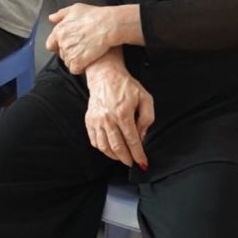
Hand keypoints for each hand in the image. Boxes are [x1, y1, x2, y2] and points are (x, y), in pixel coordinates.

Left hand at [45, 3, 117, 74]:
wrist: (108, 25)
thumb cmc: (94, 16)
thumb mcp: (76, 9)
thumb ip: (61, 14)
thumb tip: (52, 18)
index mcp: (59, 31)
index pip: (50, 45)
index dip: (58, 46)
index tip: (66, 45)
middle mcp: (62, 42)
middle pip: (61, 54)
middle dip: (69, 52)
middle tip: (80, 47)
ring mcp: (69, 53)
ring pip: (68, 62)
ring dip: (75, 60)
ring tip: (86, 53)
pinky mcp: (77, 62)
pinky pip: (74, 69)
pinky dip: (81, 67)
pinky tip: (88, 61)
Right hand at [84, 52, 153, 168]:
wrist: (105, 75)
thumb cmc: (126, 86)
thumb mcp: (145, 98)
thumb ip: (147, 118)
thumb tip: (142, 136)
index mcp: (123, 113)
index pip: (132, 141)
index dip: (138, 155)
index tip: (143, 163)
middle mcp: (108, 119)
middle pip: (117, 147)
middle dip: (126, 159)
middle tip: (132, 162)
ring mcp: (97, 120)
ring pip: (104, 147)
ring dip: (114, 156)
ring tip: (122, 157)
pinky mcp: (89, 120)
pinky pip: (94, 140)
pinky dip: (102, 148)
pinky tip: (110, 148)